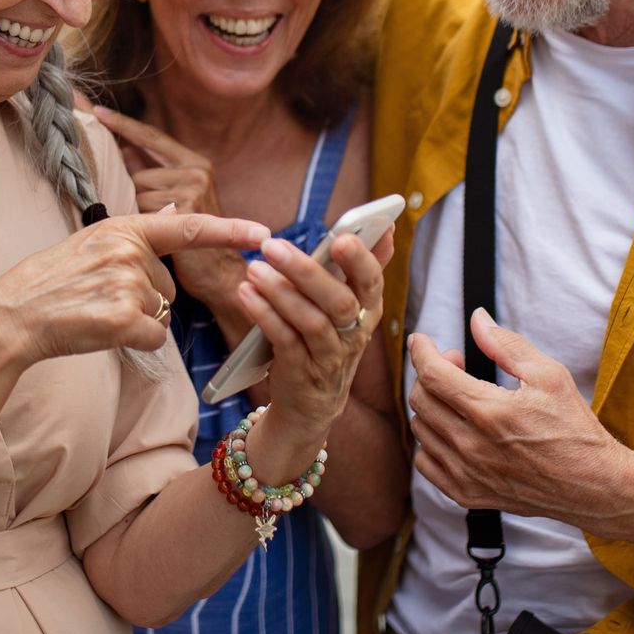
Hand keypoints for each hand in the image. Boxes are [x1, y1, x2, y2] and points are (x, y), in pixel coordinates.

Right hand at [0, 211, 269, 366]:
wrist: (14, 315)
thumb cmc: (51, 283)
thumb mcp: (91, 242)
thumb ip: (136, 235)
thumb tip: (176, 211)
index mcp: (124, 227)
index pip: (188, 226)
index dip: (230, 229)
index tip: (264, 232)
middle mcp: (130, 249)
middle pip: (169, 287)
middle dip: (145, 299)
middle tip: (99, 297)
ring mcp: (128, 283)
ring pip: (162, 314)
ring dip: (136, 322)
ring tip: (95, 312)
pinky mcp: (124, 317)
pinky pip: (154, 337)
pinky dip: (134, 342)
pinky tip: (102, 331)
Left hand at [90, 108, 248, 316]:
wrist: (221, 276)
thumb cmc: (193, 243)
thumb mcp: (178, 202)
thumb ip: (154, 175)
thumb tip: (124, 152)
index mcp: (194, 163)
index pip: (151, 137)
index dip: (122, 124)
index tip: (95, 110)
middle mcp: (196, 170)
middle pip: (137, 174)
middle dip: (133, 196)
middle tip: (150, 223)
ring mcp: (192, 186)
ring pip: (138, 192)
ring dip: (138, 214)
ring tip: (158, 234)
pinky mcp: (186, 206)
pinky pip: (143, 210)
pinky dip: (142, 225)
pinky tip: (158, 240)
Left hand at [235, 227, 392, 469]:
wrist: (310, 405)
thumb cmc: (327, 342)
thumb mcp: (351, 310)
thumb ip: (363, 270)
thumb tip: (387, 228)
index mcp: (367, 311)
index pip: (371, 282)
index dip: (361, 261)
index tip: (344, 237)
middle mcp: (354, 335)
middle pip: (338, 301)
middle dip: (307, 272)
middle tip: (273, 245)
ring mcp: (329, 357)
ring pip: (310, 322)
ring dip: (279, 293)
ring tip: (254, 268)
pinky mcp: (301, 373)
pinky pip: (284, 341)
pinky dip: (265, 316)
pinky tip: (246, 294)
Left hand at [406, 309, 633, 524]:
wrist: (594, 485)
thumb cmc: (575, 430)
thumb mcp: (549, 375)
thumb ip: (506, 344)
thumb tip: (477, 319)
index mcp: (490, 411)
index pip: (432, 374)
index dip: (421, 350)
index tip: (422, 341)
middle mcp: (471, 446)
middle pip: (421, 398)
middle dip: (431, 373)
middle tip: (457, 366)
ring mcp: (466, 474)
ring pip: (421, 429)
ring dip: (432, 406)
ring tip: (459, 399)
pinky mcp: (467, 495)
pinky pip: (425, 463)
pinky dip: (430, 442)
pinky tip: (454, 431)